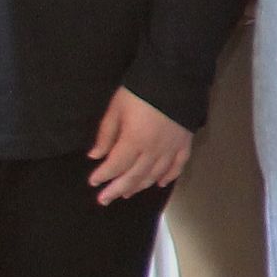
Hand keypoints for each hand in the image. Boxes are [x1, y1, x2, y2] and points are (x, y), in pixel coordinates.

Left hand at [86, 88, 193, 202]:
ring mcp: (170, 149)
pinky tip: (160, 184)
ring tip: (127, 194)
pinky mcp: (184, 143)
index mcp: (133, 141)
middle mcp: (152, 151)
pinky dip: (168, 177)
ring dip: (139, 186)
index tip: (92, 181)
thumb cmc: (140, 91)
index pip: (115, 165)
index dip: (103, 175)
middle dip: (117, 189)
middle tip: (104, 200)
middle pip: (133, 176)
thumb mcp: (116, 107)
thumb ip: (106, 133)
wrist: (175, 77)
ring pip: (154, 175)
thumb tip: (95, 155)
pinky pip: (177, 166)